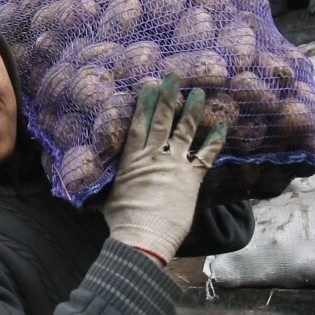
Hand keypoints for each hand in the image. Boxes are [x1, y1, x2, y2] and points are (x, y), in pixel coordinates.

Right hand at [103, 73, 226, 266]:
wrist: (142, 237)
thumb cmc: (122, 222)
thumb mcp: (109, 199)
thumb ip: (111, 187)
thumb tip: (92, 191)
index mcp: (131, 159)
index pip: (138, 124)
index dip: (144, 103)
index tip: (150, 86)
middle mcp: (153, 156)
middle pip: (161, 120)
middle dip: (168, 96)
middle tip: (174, 77)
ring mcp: (174, 164)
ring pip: (184, 131)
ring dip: (192, 110)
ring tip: (198, 92)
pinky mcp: (191, 178)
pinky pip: (206, 155)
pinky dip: (215, 141)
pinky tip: (222, 127)